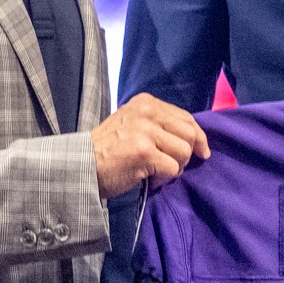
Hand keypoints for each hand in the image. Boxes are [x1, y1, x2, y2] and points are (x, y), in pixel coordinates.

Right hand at [94, 93, 208, 198]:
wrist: (81, 165)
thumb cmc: (108, 149)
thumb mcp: (133, 124)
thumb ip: (160, 125)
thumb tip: (196, 140)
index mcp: (146, 103)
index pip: (186, 117)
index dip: (198, 136)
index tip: (201, 151)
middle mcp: (146, 112)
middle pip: (189, 133)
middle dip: (187, 154)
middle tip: (173, 165)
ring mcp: (145, 132)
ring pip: (184, 152)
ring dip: (174, 167)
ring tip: (156, 172)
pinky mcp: (144, 152)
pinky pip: (172, 169)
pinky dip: (163, 179)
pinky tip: (149, 179)